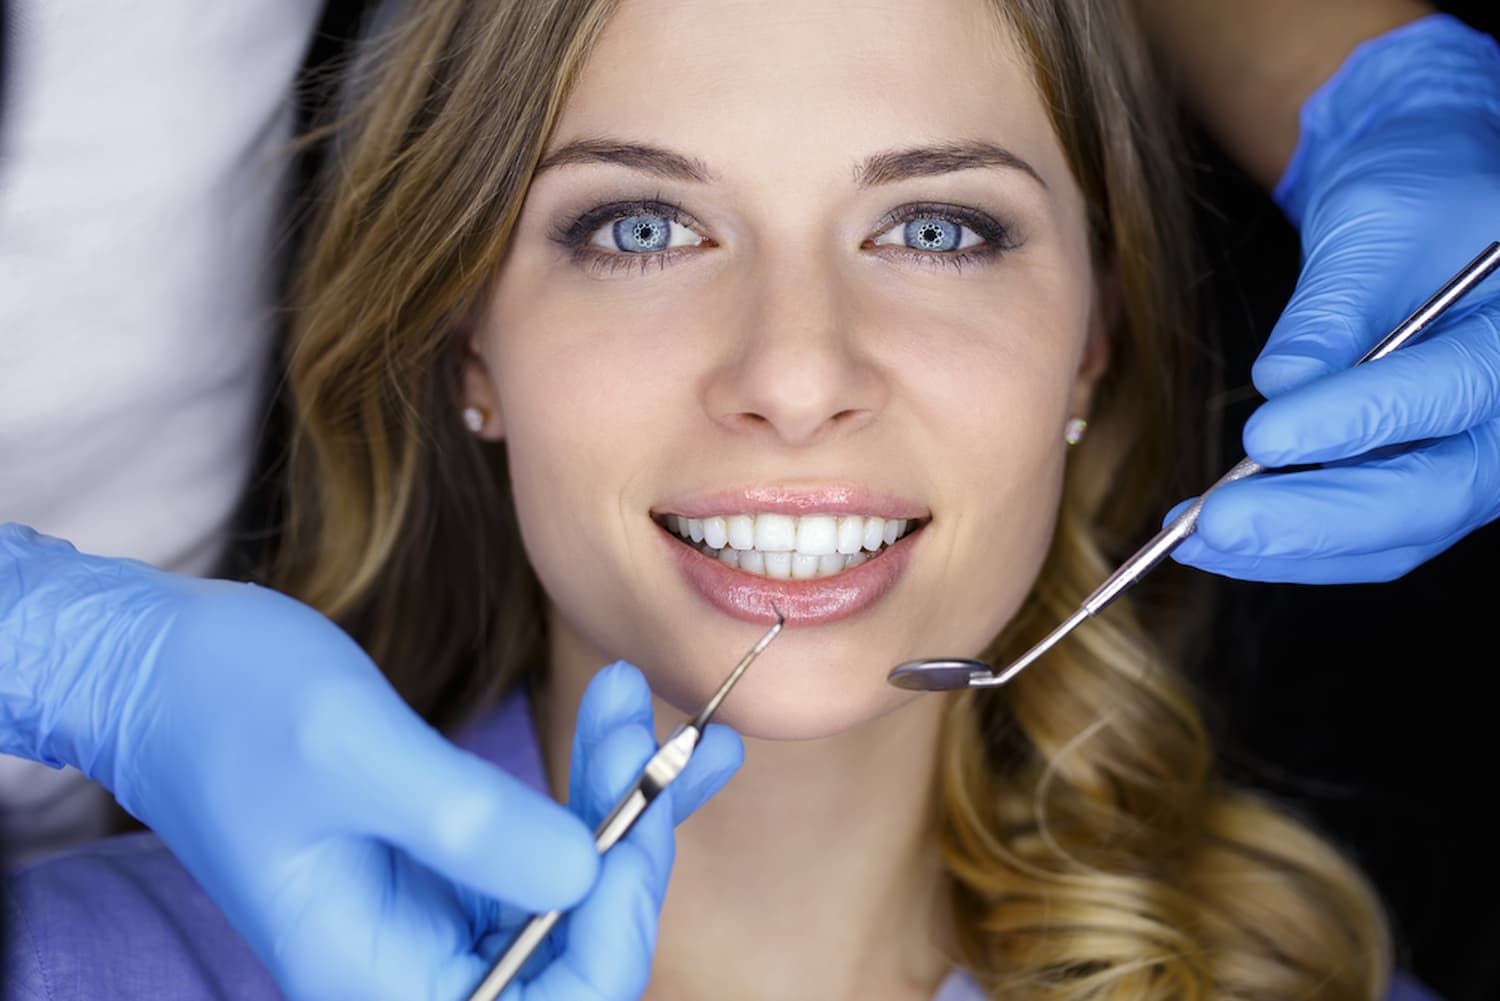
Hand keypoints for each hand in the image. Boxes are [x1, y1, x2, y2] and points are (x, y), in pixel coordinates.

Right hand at [0, 524, 737, 999]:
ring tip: (636, 706)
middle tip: (642, 727)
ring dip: (621, 801)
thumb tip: (584, 876)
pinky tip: (632, 732)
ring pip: (570, 891)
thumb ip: (466, 825)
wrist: (160, 663)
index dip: (616, 922)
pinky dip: (597, 788)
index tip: (638, 814)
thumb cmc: (228, 703)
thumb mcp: (352, 751)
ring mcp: (431, 914)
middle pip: (575, 947)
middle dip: (627, 840)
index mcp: (374, 976)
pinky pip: (543, 844)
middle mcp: (411, 965)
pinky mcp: (444, 860)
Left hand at [1170, 15, 1499, 582]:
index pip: (1453, 391)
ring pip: (1398, 534)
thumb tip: (1281, 385)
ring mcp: (1481, 460)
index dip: (1357, 422)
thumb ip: (1332, 308)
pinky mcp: (1434, 485)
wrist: (1432, 214)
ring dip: (1291, 548)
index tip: (1263, 436)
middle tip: (1216, 525)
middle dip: (1313, 519)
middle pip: (1429, 494)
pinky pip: (1375, 538)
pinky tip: (1218, 539)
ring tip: (1194, 538)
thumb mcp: (1375, 223)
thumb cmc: (1415, 198)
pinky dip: (1297, 547)